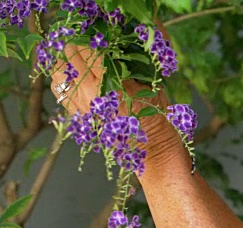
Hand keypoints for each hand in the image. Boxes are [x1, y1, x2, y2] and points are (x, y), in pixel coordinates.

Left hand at [49, 44, 185, 169]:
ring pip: (59, 72)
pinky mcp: (77, 114)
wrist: (148, 143)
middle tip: (86, 46)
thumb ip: (132, 63)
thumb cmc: (153, 113)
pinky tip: (70, 76)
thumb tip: (120, 44)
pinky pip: (59, 90)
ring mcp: (81, 105)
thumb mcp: (149, 84)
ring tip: (75, 60)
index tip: (97, 38)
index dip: (91, 40)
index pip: (89, 51)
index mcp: (111, 83)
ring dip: (65, 62)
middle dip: (77, 48)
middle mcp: (91, 93)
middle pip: (72, 58)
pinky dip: (61, 79)